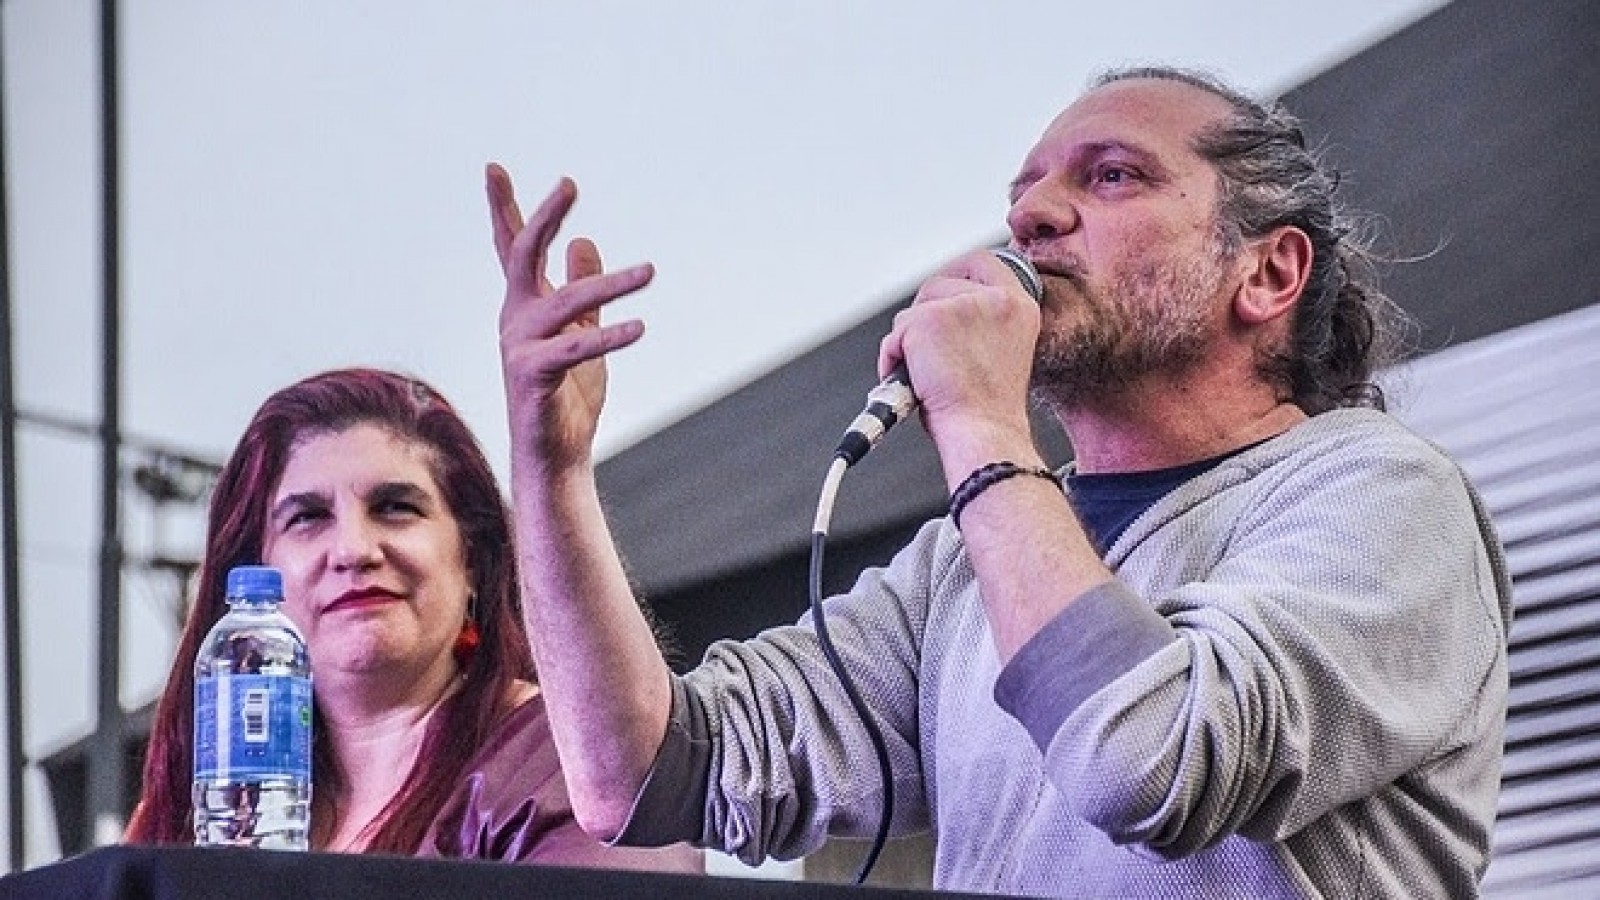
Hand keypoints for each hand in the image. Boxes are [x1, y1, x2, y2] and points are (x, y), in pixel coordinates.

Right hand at [488, 164, 653, 471]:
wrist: (554, 456)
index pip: (512, 249)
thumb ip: (582, 289)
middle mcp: (515, 320)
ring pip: (564, 302)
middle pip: (523, 257)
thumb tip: (585, 241)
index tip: (494, 168)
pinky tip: (640, 327)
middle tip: (568, 184)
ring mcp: (520, 348)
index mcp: (524, 306)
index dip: (505, 209)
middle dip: (544, 218)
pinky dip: (608, 337)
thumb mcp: (580, 330)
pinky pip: (575, 348)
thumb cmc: (566, 396)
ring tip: (651, 272)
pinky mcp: (534, 377)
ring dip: (611, 285)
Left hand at [877, 249, 1041, 465]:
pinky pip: (895, 334)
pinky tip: (914, 381)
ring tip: (926, 376)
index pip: (984, 262)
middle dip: (922, 314)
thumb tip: (943, 313)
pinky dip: (893, 359)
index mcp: (1020, 307)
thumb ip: (979, 325)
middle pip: (939, 283)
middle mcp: (995, 300)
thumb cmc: (987, 411)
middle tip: (926, 351)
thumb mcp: (999, 353)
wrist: (982, 433)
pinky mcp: (929, 319)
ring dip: (908, 342)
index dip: (957, 272)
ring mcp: (961, 307)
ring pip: (913, 311)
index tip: (942, 292)